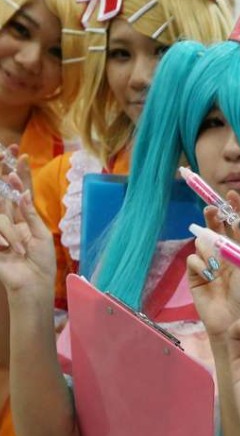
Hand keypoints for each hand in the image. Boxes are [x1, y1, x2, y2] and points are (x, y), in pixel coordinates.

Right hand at [0, 153, 56, 296]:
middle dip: (6, 173)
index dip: (20, 173)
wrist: (32, 283)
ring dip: (12, 234)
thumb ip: (29, 214)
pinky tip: (6, 250)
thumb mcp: (40, 235)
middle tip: (6, 152)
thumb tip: (22, 193)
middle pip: (5, 192)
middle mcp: (10, 218)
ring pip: (2, 216)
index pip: (21, 189)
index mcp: (24, 216)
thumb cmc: (40, 261)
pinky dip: (5, 239)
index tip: (20, 154)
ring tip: (20, 250)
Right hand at [187, 194, 239, 340]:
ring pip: (202, 242)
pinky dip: (200, 265)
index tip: (231, 194)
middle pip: (214, 228)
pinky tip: (208, 275)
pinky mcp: (195, 276)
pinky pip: (192, 260)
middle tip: (211, 208)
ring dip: (210, 250)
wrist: (235, 319)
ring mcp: (208, 264)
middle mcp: (224, 255)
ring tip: (218, 267)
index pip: (235, 225)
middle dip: (212, 216)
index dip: (233, 209)